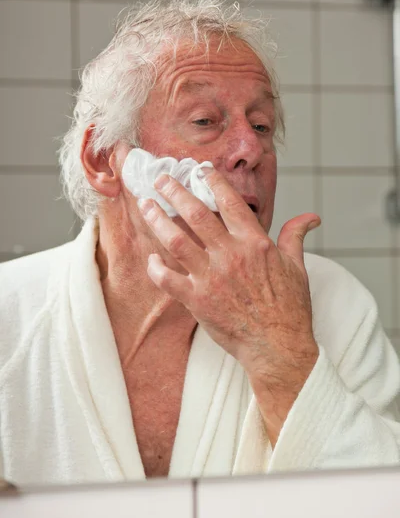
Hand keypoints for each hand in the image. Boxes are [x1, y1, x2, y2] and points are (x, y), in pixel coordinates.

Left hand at [138, 168, 320, 442]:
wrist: (278, 347)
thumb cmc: (289, 308)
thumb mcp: (297, 267)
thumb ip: (295, 236)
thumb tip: (311, 218)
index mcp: (255, 243)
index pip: (230, 202)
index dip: (213, 182)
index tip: (200, 170)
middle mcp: (230, 255)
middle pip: (196, 214)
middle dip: (175, 192)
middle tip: (161, 179)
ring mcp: (211, 277)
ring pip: (176, 241)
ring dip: (158, 221)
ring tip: (147, 206)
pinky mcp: (197, 300)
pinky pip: (167, 279)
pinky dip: (155, 267)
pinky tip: (151, 257)